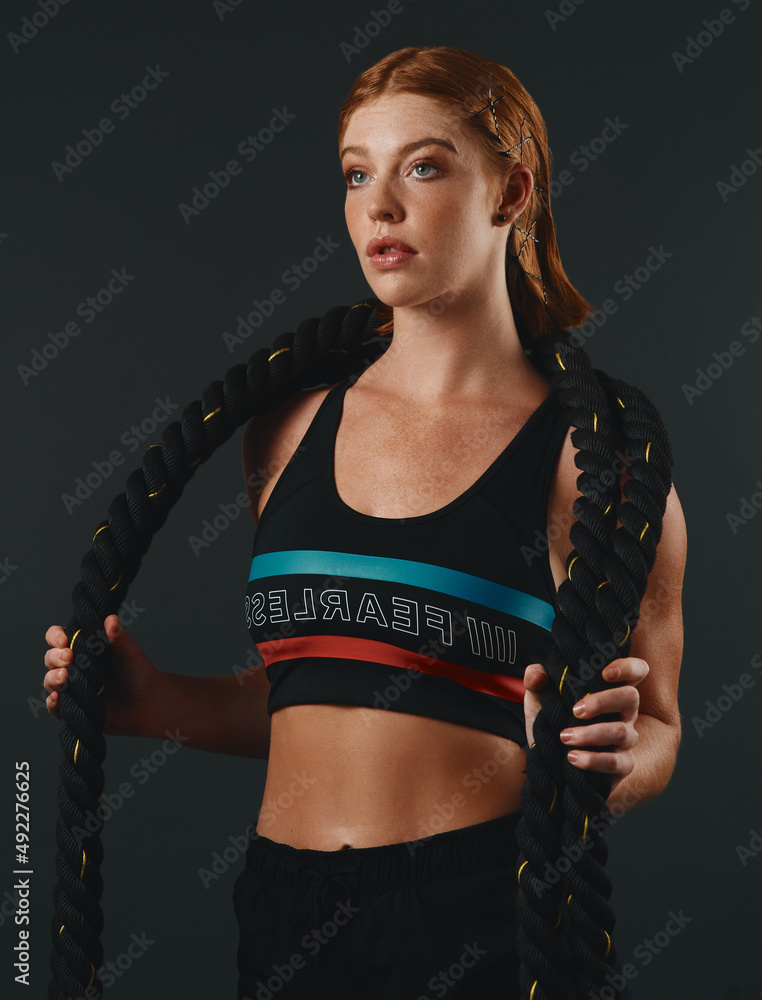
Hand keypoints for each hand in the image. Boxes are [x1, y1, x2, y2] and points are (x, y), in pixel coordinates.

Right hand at [43, 614, 163, 736]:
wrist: (148, 704)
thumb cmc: (138, 673)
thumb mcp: (129, 652)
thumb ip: (118, 636)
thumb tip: (111, 618)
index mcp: (84, 648)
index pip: (60, 637)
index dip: (56, 637)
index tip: (65, 640)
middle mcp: (75, 666)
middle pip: (51, 658)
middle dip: (55, 656)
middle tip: (69, 658)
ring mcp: (73, 688)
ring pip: (50, 680)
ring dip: (52, 678)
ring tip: (65, 677)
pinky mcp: (74, 709)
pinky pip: (55, 707)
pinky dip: (52, 703)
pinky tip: (57, 698)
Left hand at [523, 657, 648, 795]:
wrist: (550, 763)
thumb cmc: (553, 724)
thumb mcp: (539, 700)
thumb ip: (536, 681)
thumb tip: (536, 675)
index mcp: (609, 690)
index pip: (635, 671)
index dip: (628, 667)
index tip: (604, 673)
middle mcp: (623, 712)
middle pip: (630, 697)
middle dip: (602, 701)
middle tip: (575, 710)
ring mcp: (626, 738)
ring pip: (621, 731)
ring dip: (591, 734)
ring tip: (565, 737)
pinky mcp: (622, 764)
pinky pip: (615, 761)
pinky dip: (593, 760)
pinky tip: (572, 758)